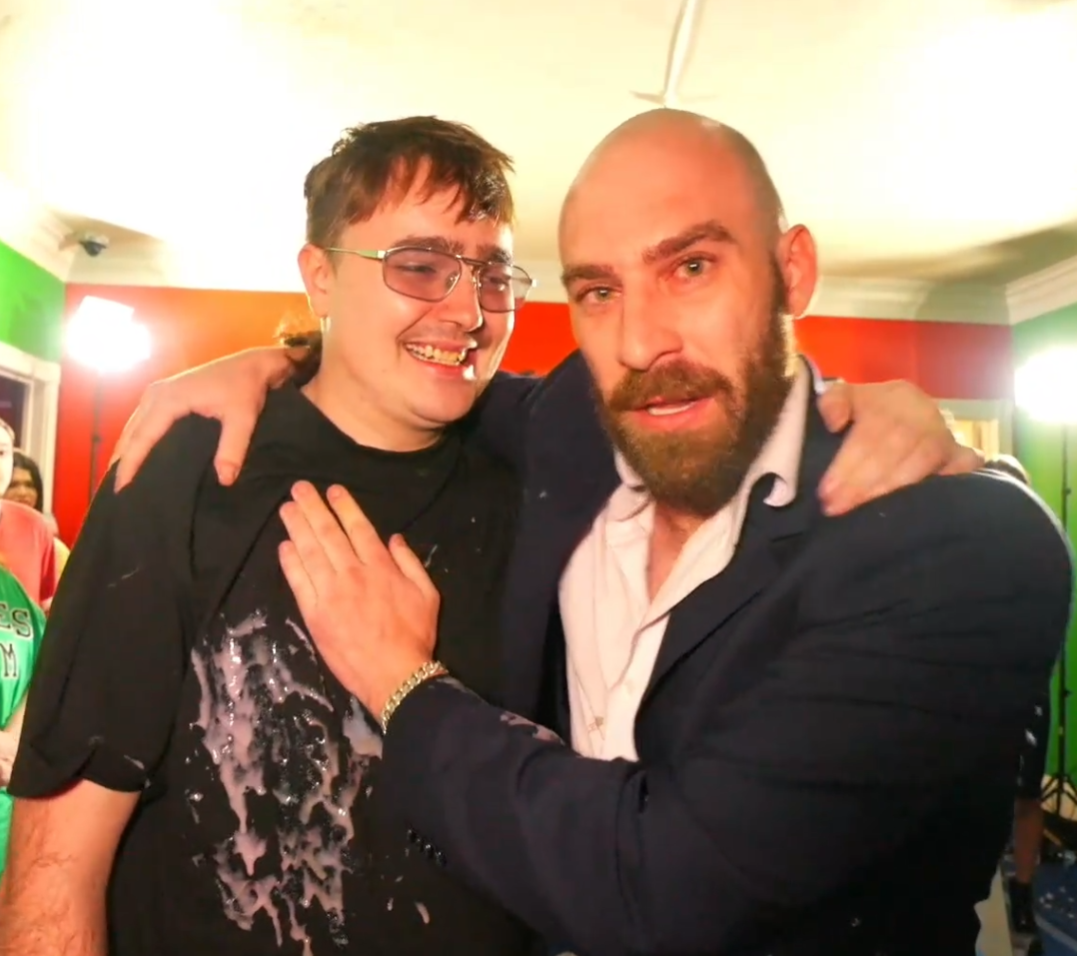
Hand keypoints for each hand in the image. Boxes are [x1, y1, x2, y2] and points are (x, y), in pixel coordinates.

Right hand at [112, 346, 300, 490]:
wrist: (253, 364)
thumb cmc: (246, 388)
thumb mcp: (243, 418)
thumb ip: (232, 448)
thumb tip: (224, 480)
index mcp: (169, 399)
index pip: (142, 436)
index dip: (130, 463)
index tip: (120, 488)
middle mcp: (156, 393)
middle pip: (131, 432)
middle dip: (122, 460)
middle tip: (117, 491)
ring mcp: (157, 392)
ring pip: (133, 426)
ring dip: (126, 450)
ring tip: (122, 478)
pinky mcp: (164, 394)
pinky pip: (142, 420)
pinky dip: (136, 439)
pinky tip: (137, 456)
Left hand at [278, 482, 439, 717]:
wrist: (394, 675)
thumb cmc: (415, 635)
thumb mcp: (428, 594)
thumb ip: (411, 562)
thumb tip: (394, 538)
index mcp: (381, 567)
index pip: (358, 528)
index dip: (344, 506)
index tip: (333, 490)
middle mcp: (352, 574)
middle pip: (328, 534)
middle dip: (313, 507)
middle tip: (299, 488)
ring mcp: (330, 593)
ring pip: (309, 552)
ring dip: (297, 527)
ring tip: (287, 508)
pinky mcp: (314, 614)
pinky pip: (298, 581)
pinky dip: (290, 561)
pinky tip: (284, 545)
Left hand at [816, 380, 982, 514]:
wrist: (905, 411)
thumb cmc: (867, 411)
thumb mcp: (845, 398)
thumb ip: (833, 403)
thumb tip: (834, 421)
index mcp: (897, 396)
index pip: (873, 430)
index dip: (849, 463)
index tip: (827, 490)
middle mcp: (926, 412)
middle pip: (896, 447)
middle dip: (864, 482)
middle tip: (837, 505)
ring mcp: (947, 434)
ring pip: (923, 460)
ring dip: (892, 488)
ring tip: (863, 510)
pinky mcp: (961, 454)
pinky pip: (961, 467)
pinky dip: (946, 481)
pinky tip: (922, 503)